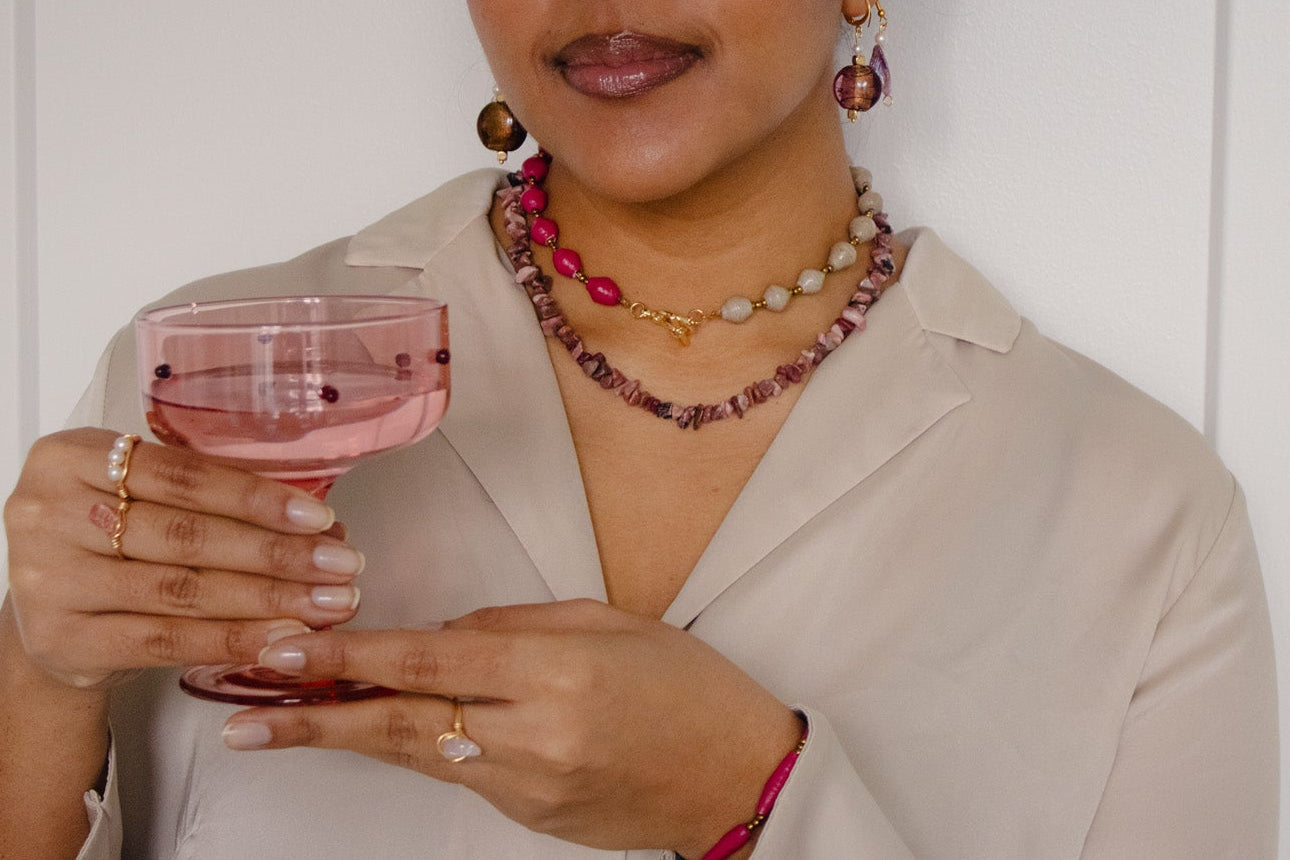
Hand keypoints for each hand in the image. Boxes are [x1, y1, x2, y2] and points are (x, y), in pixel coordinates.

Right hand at [3, 427, 366, 691]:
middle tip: (341, 564)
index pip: (181, 475)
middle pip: (187, 535)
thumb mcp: (140, 497)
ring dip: (268, 598)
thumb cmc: (107, 542)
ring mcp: (48, 581)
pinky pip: (165, 640)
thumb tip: (319, 522)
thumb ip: (212, 495)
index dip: (256, 498)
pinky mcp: (62, 639)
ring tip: (328, 603)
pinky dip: (232, 639)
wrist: (48, 616)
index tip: (319, 517)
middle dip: (277, 552)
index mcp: (69, 457)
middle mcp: (47, 514)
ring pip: (182, 590)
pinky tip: (282, 636)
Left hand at [221, 599, 801, 855]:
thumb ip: (517, 623)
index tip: (285, 649)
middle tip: (244, 715)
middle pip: (400, 725)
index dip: (348, 655)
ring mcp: (529, 787)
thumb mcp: (609, 621)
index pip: (427, 658)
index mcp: (555, 672)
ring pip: (419, 756)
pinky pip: (462, 776)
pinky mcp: (530, 817)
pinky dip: (424, 749)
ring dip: (355, 735)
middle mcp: (533, 736)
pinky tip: (398, 729)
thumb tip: (445, 630)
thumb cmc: (687, 686)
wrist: (734, 774)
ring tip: (291, 720)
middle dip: (315, 717)